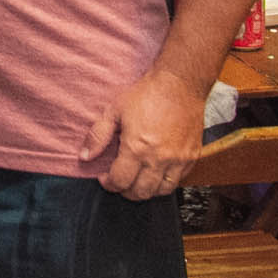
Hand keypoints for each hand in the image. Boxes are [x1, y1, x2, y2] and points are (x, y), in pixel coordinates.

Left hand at [79, 67, 205, 199]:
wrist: (179, 85)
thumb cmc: (146, 95)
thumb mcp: (113, 111)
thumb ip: (98, 136)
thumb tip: (85, 157)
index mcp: (137, 148)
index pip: (120, 181)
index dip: (108, 184)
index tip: (104, 177)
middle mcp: (159, 159)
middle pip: (140, 192)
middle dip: (125, 191)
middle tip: (119, 180)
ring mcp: (178, 160)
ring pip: (161, 191)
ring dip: (146, 190)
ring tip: (136, 180)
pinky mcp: (192, 157)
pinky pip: (178, 181)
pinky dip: (165, 183)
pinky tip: (155, 173)